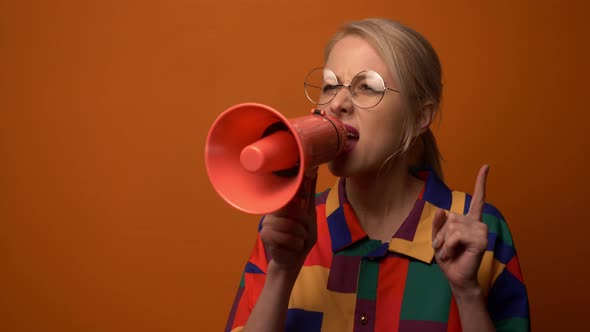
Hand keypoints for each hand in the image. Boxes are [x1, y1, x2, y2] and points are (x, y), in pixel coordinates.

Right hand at [259, 168, 317, 273]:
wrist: (292, 261)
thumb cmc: (301, 240)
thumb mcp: (310, 220)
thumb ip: (308, 200)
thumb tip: (312, 174)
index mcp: (285, 205)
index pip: (291, 191)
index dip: (297, 181)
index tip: (304, 170)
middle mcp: (275, 210)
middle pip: (293, 210)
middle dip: (304, 223)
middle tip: (304, 233)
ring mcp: (268, 220)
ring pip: (290, 225)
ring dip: (300, 236)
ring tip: (299, 240)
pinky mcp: (265, 233)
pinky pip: (285, 236)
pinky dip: (294, 244)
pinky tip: (293, 247)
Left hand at [432, 165, 489, 291]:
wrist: (456, 277)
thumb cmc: (448, 258)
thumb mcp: (438, 239)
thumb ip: (439, 224)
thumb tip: (442, 209)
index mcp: (469, 221)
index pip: (477, 199)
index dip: (481, 183)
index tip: (486, 166)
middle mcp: (477, 223)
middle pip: (451, 217)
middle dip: (442, 234)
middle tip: (446, 249)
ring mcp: (481, 231)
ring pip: (452, 226)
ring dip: (444, 242)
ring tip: (450, 252)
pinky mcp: (480, 240)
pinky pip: (455, 235)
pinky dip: (448, 246)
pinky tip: (453, 254)